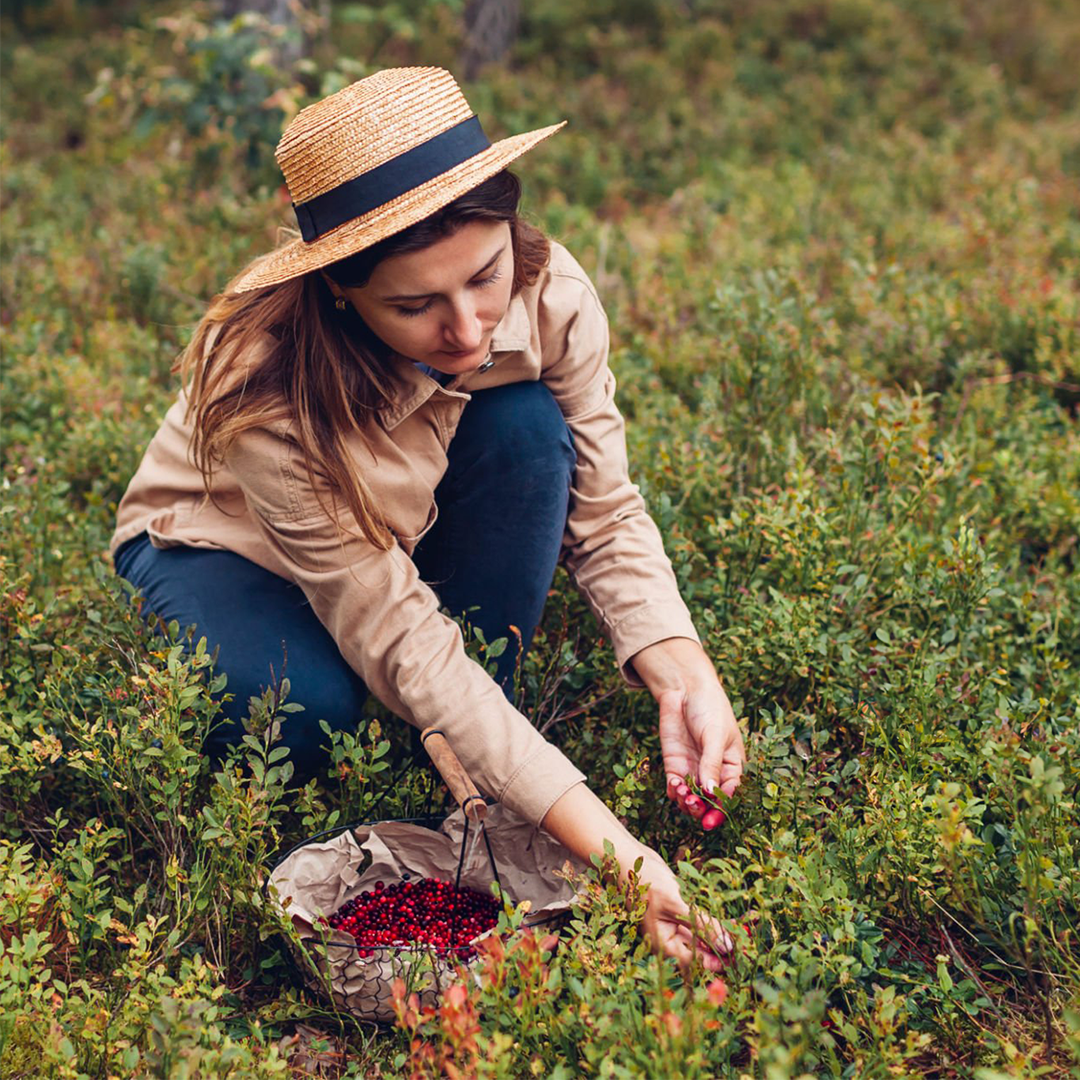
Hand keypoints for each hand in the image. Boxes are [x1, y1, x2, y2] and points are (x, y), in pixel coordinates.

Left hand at [629, 639, 744, 815]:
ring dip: (686, 802)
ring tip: (683, 793)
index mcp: (732, 766)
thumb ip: (712, 763)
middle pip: (708, 802)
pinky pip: (675, 786)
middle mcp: (712, 772)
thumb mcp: (715, 734)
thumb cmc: (710, 708)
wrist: (684, 689)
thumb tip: (711, 792)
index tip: (711, 820)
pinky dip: (674, 791)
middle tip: (694, 805)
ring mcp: (693, 770)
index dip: (721, 810)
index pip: (729, 794)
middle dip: (701, 809)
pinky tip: (675, 784)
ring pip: (690, 798)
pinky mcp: (675, 765)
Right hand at [635, 849, 730, 973]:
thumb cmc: (646, 881)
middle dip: (721, 949)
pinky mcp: (679, 912)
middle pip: (700, 951)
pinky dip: (714, 922)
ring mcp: (674, 925)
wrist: (631, 857)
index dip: (716, 961)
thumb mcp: (675, 904)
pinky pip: (700, 922)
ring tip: (742, 934)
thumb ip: (701, 925)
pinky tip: (731, 922)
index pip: (694, 961)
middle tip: (744, 946)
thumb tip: (727, 945)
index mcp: (663, 944)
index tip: (737, 958)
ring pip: (702, 937)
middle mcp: (669, 938)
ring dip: (720, 936)